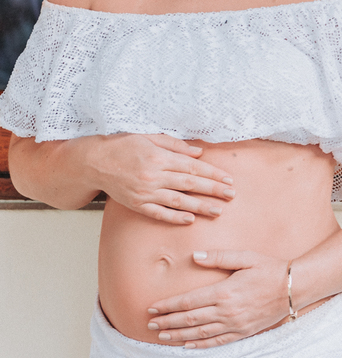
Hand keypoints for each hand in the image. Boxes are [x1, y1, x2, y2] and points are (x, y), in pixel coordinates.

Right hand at [85, 133, 234, 224]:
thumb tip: (200, 153)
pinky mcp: (136, 204)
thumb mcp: (150, 137)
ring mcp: (144, 192)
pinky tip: (190, 220)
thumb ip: (176, 145)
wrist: (93, 162)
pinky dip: (175, 217)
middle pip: (190, 184)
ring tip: (218, 210)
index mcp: (159, 157)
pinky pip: (158, 213)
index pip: (193, 167)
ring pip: (178, 200)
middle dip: (213, 190)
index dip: (213, 174)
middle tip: (231, 195)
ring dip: (200, 206)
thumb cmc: (122, 146)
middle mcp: (153, 175)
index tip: (228, 179)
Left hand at [146, 250, 288, 348]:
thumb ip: (219, 257)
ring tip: (162, 336)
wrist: (294, 287)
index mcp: (224, 292)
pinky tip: (188, 346)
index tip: (152, 308)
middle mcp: (227, 311)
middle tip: (150, 323)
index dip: (168, 306)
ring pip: (200, 333)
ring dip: (178, 335)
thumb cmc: (270, 269)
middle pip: (189, 319)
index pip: (188, 301)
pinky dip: (200, 345)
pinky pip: (217, 341)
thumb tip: (195, 257)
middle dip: (167, 322)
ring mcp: (235, 324)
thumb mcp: (246, 257)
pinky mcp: (243, 332)